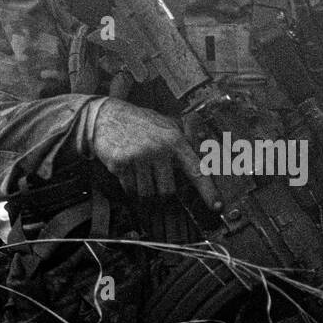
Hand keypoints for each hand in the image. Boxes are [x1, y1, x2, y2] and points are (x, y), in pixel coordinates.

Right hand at [87, 98, 222, 218]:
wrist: (106, 116)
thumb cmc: (139, 123)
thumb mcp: (165, 125)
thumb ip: (184, 140)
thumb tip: (205, 153)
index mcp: (175, 140)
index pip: (196, 169)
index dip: (208, 190)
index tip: (217, 206)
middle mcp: (159, 149)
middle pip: (168, 191)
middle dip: (162, 192)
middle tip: (154, 181)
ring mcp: (139, 157)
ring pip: (148, 193)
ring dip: (144, 191)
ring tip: (139, 174)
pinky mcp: (121, 164)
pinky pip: (130, 190)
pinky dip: (130, 188)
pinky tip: (128, 173)